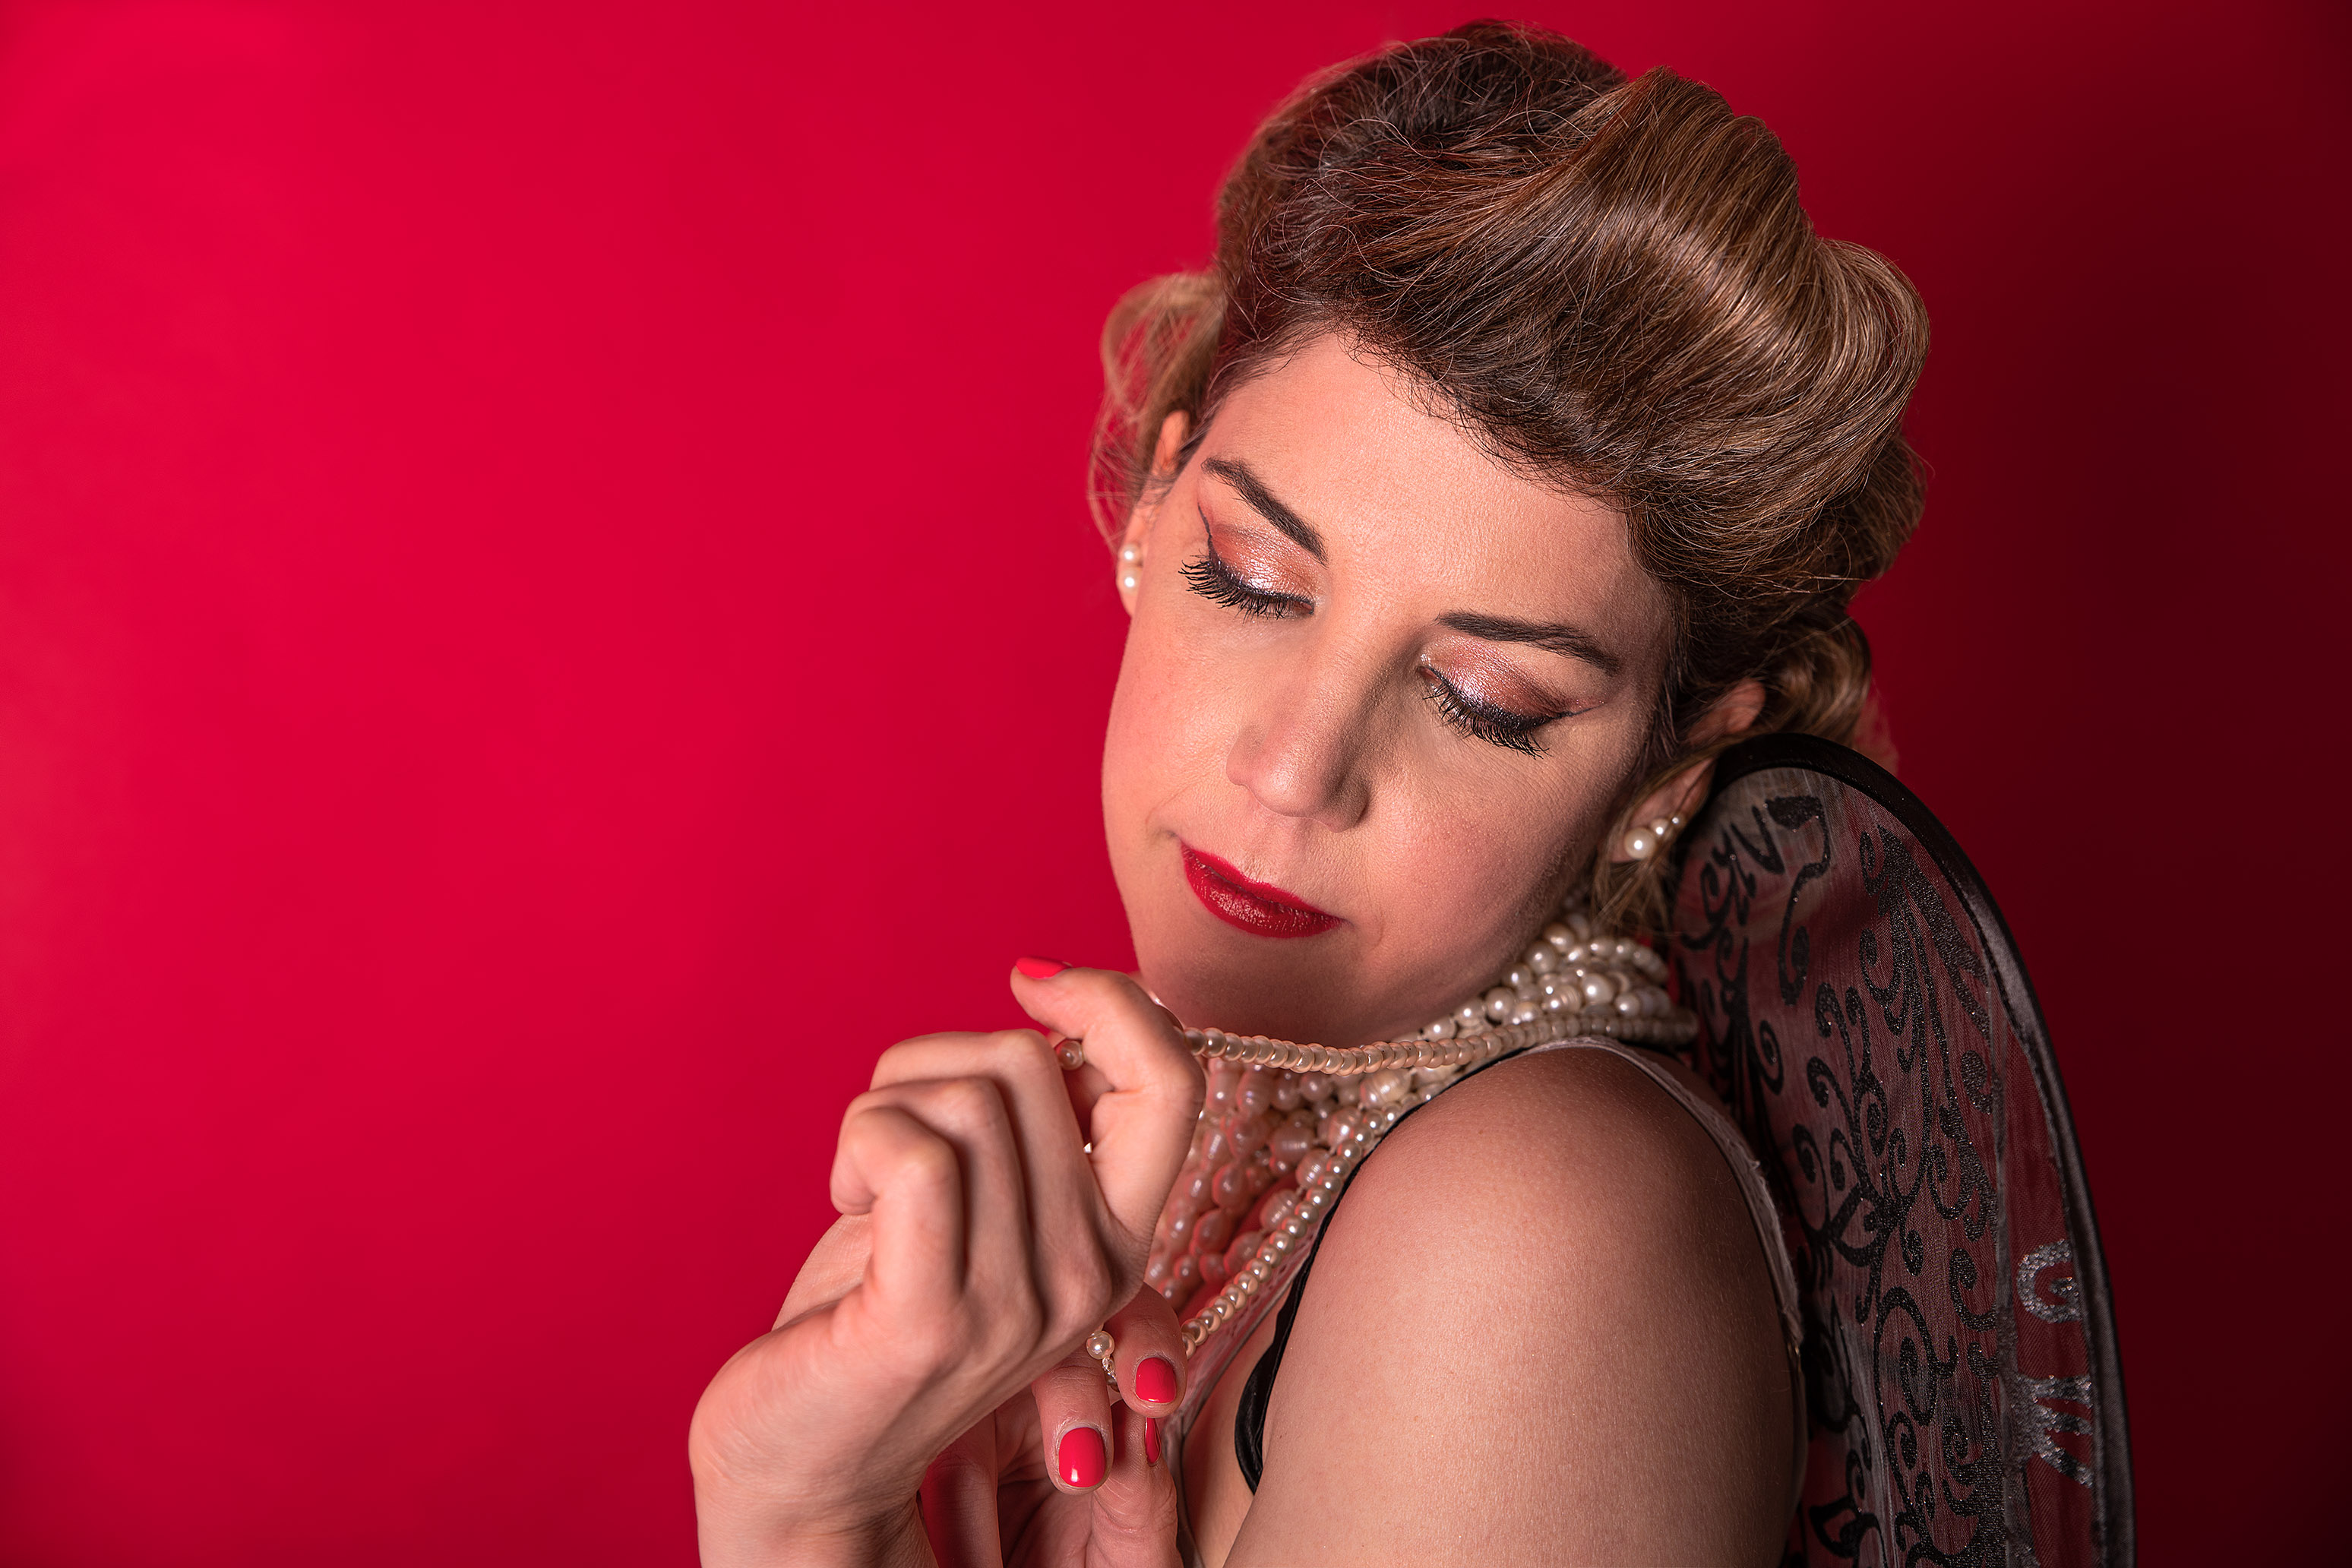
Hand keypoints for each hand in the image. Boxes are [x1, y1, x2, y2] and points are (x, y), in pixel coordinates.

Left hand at [688, 963, 1202, 1567]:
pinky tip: (846, 1199)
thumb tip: (1059, 1007)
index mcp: (1116, 1238)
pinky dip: (858, 1140)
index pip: (1176, 1081)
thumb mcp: (982, 1205)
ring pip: (966, 1099)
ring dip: (882, 1109)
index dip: (1111, 1002)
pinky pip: (912, 1150)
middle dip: (933, 1064)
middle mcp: (1088, 1275)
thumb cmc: (872, 1306)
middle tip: (891, 1133)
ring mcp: (1019, 1304)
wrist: (798, 1462)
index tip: (1030, 986)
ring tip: (864, 1183)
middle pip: (1031, 1064)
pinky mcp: (933, 1319)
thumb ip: (1036, 1127)